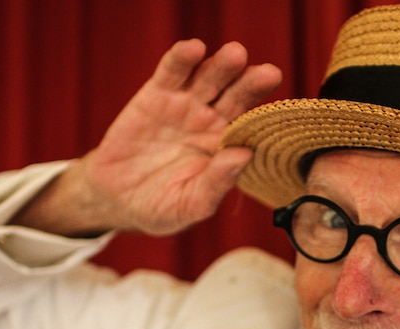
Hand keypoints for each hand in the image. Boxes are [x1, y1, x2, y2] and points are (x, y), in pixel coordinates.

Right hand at [14, 39, 281, 236]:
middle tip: (268, 75)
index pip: (253, 128)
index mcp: (228, 149)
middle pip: (237, 97)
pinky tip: (194, 49)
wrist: (117, 198)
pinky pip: (173, 72)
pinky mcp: (158, 94)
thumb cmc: (162, 207)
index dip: (267, 116)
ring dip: (223, 66)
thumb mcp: (190, 205)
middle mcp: (213, 122)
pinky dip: (182, 59)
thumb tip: (245, 155)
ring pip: (210, 80)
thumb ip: (216, 184)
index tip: (281, 120)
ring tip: (235, 56)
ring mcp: (187, 106)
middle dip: (252, 85)